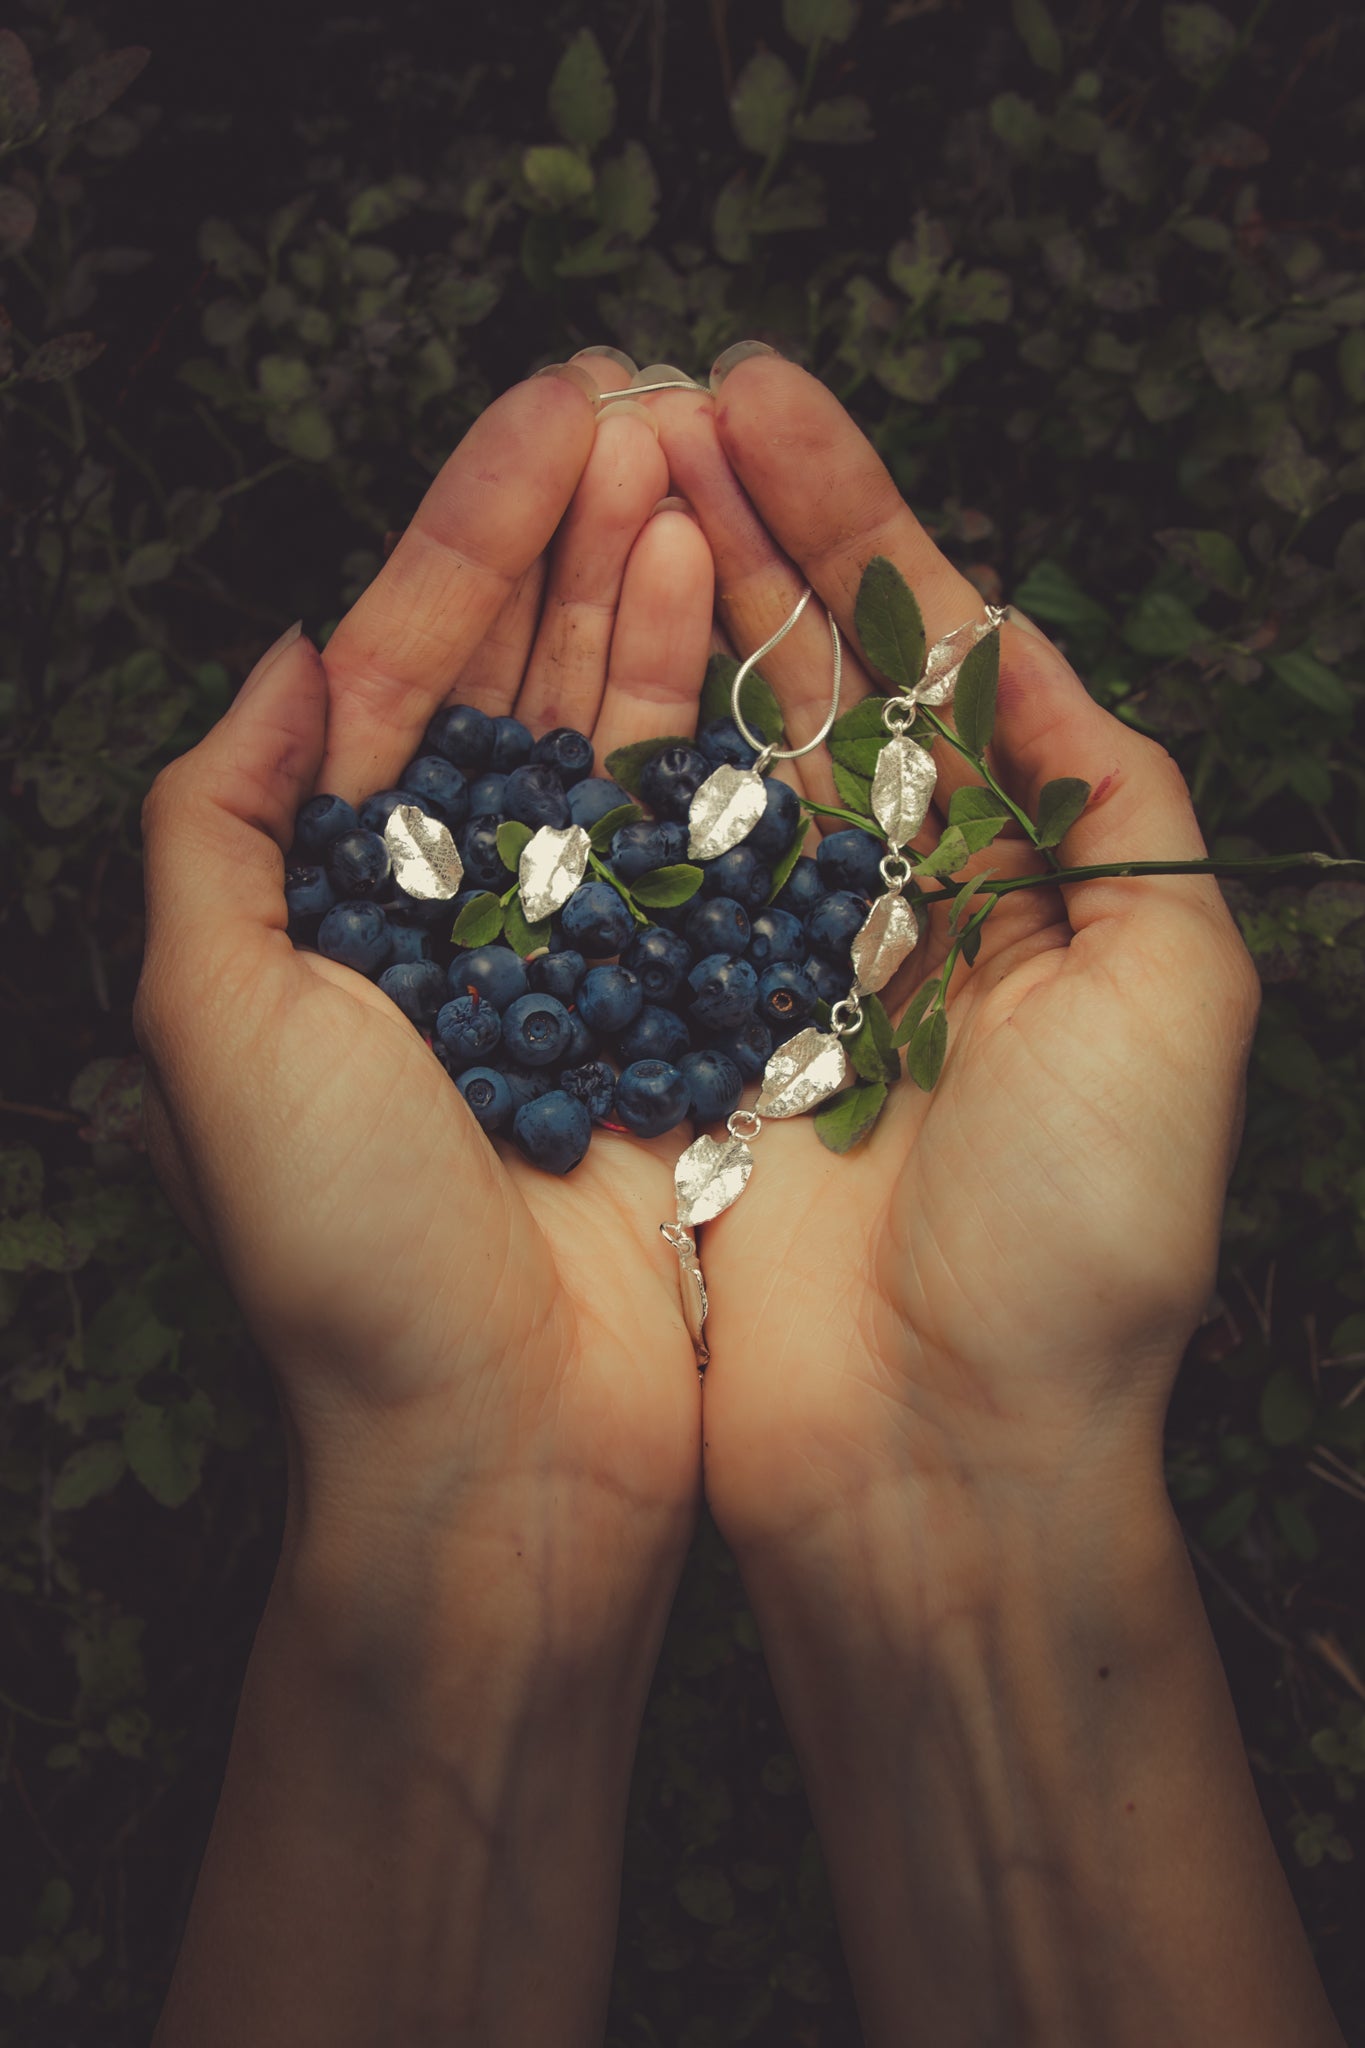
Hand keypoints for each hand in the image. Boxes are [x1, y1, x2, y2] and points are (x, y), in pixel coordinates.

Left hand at [133, 362, 715, 1657]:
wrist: (503, 1446)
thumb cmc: (346, 1251)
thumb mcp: (212, 1024)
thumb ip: (218, 825)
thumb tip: (287, 655)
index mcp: (329, 894)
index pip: (402, 664)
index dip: (471, 526)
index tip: (554, 406)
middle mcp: (448, 907)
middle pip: (516, 676)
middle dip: (573, 530)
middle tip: (648, 397)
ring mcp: (570, 951)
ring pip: (615, 735)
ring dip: (652, 597)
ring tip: (702, 466)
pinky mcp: (674, 1007)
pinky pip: (699, 840)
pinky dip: (722, 731)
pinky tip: (747, 624)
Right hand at [639, 356, 1261, 1567]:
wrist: (938, 1456)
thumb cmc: (1078, 1242)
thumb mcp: (1171, 999)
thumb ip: (1114, 805)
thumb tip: (1023, 650)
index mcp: (1023, 879)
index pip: (933, 657)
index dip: (856, 519)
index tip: (766, 399)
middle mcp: (901, 904)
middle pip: (815, 678)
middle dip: (744, 530)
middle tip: (659, 392)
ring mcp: (781, 964)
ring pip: (716, 750)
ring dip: (663, 609)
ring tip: (602, 468)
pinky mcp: (687, 1034)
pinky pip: (645, 874)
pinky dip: (606, 761)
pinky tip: (562, 653)